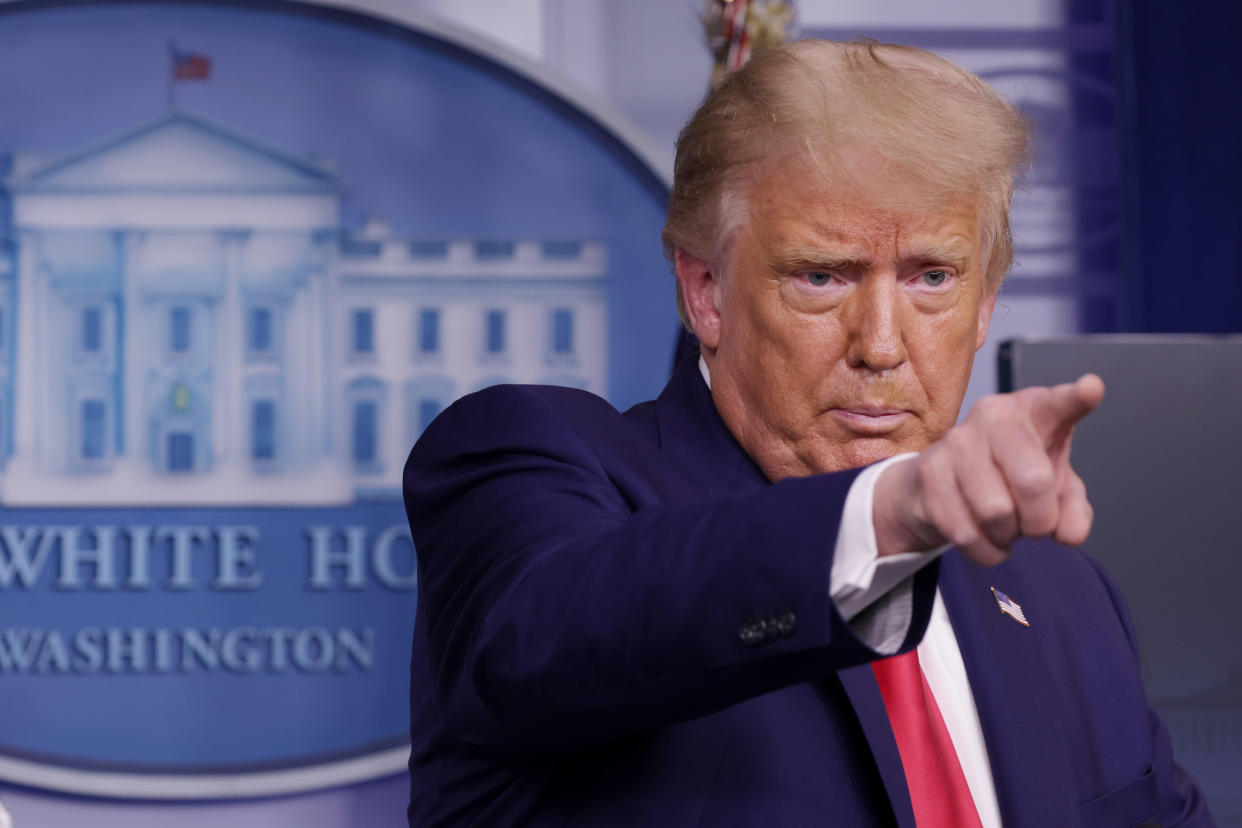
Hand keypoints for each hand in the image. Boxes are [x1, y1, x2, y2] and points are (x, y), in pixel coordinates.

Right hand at [873, 374, 1104, 565]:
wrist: (935, 484)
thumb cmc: (1007, 476)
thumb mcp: (1052, 487)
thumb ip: (1072, 508)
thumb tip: (1067, 534)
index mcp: (1032, 411)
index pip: (1057, 404)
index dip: (1076, 399)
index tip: (1091, 389)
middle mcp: (992, 416)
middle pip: (1032, 481)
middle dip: (1041, 520)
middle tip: (1036, 526)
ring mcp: (955, 442)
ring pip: (996, 513)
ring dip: (1008, 536)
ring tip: (1004, 526)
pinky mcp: (928, 473)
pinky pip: (967, 533)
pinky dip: (986, 551)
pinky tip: (986, 539)